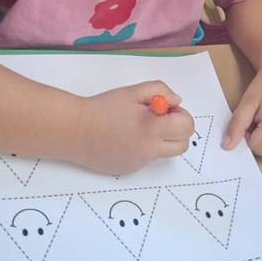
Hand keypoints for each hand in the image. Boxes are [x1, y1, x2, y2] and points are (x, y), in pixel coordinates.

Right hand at [72, 81, 194, 173]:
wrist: (75, 130)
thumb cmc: (102, 108)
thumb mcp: (132, 91)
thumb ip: (160, 91)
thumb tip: (175, 101)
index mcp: (152, 128)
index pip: (187, 127)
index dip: (181, 115)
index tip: (167, 110)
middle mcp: (149, 149)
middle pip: (182, 145)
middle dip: (178, 131)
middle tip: (160, 119)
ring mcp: (140, 162)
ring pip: (164, 153)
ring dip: (160, 140)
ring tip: (138, 127)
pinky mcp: (129, 169)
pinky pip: (146, 159)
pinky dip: (142, 148)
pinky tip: (123, 138)